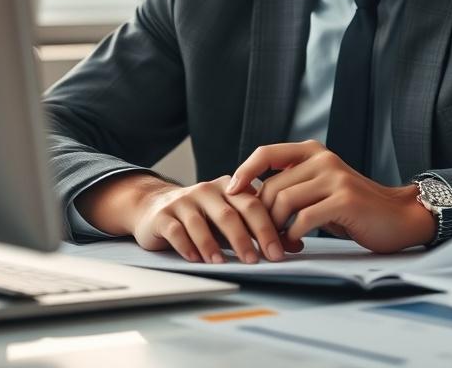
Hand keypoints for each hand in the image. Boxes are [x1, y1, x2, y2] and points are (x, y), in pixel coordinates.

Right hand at [74, 171, 300, 263]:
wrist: (155, 207)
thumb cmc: (203, 216)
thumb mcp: (232, 220)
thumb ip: (259, 230)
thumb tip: (295, 245)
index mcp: (230, 188)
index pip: (253, 204)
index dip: (268, 228)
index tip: (279, 253)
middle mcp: (208, 190)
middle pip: (231, 213)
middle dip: (246, 238)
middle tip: (257, 260)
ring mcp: (184, 201)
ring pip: (201, 222)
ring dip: (213, 244)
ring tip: (223, 263)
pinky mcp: (163, 216)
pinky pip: (176, 231)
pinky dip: (186, 245)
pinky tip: (195, 259)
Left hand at [226, 141, 435, 253]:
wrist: (398, 216)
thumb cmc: (354, 207)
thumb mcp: (322, 187)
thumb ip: (294, 185)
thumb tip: (249, 198)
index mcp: (313, 152)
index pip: (266, 153)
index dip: (244, 171)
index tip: (229, 192)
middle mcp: (323, 159)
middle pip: (272, 187)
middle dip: (262, 216)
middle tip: (264, 237)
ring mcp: (334, 178)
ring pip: (284, 202)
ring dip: (275, 229)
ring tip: (280, 243)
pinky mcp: (344, 200)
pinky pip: (303, 219)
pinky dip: (293, 235)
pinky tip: (297, 244)